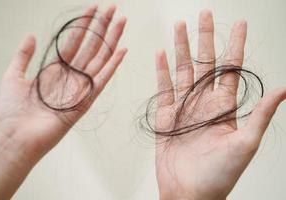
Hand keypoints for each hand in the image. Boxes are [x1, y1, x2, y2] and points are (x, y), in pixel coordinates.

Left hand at [0, 4, 126, 199]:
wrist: (15, 137)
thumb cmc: (12, 111)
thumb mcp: (13, 75)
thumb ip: (24, 55)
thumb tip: (31, 35)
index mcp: (54, 69)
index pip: (74, 41)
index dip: (84, 24)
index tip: (93, 9)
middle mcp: (70, 76)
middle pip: (91, 46)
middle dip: (102, 26)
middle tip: (113, 9)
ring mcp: (79, 87)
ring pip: (100, 58)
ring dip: (111, 40)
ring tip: (121, 22)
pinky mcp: (85, 100)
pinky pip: (102, 79)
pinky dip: (113, 65)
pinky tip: (122, 50)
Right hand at [155, 10, 285, 199]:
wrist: (188, 192)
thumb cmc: (218, 175)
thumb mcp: (245, 145)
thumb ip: (260, 115)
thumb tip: (284, 89)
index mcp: (224, 107)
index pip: (231, 68)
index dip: (235, 45)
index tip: (238, 23)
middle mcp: (204, 102)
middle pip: (205, 62)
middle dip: (204, 37)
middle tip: (203, 14)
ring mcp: (183, 107)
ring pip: (182, 69)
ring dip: (180, 48)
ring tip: (178, 26)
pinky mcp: (166, 115)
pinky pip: (164, 87)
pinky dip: (161, 70)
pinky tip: (161, 54)